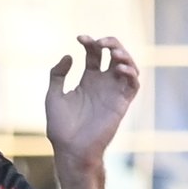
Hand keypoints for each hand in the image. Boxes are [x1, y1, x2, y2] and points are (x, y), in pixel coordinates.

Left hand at [45, 36, 140, 167]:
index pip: (94, 54)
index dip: (90, 42)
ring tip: (112, 52)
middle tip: (100, 42)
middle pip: (114, 54)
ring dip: (124, 54)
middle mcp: (102, 83)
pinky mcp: (121, 103)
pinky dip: (131, 72)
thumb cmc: (61, 127)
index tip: (80, 38)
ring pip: (128, 65)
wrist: (71, 149)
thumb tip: (69, 56)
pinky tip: (119, 68)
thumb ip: (58, 74)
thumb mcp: (53, 95)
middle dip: (110, 43)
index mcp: (87, 80)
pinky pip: (134, 84)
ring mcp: (113, 92)